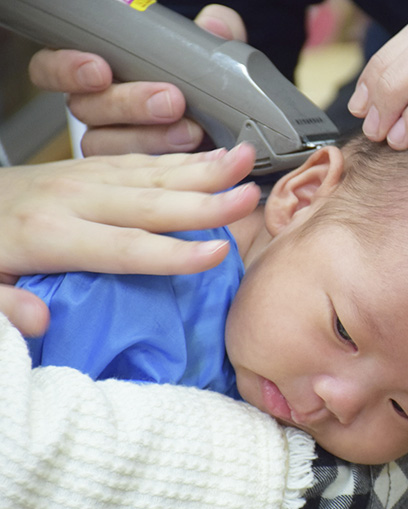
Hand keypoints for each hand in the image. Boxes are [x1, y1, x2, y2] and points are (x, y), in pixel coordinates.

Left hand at [0, 144, 258, 335]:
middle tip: (250, 197)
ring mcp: (87, 178)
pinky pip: (146, 161)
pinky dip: (185, 159)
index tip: (217, 254)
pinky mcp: (94, 167)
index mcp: (49, 235)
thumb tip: (40, 322)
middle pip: (152, 203)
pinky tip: (216, 157)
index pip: (123, 248)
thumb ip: (3, 306)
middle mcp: (76, 200)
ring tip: (246, 162)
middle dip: (207, 202)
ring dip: (206, 169)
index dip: (173, 254)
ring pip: (156, 174)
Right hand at [28, 4, 246, 155]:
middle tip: (171, 101)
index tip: (99, 69)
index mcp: (97, 73)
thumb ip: (210, 36)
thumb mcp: (208, 59)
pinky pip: (134, 175)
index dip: (66, 69)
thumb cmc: (204, 91)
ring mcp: (112, 145)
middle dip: (128, 104)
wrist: (229, 140)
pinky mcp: (131, 177)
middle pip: (85, 109)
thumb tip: (216, 23)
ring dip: (150, 138)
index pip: (52, 69)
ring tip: (190, 132)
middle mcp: (97, 110)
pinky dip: (166, 165)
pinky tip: (194, 157)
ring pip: (106, 146)